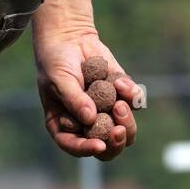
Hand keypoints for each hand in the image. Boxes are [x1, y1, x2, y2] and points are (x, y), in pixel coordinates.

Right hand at [34, 28, 139, 160]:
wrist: (70, 39)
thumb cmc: (56, 62)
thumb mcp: (59, 80)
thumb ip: (73, 99)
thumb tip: (90, 118)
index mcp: (65, 126)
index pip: (75, 145)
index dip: (86, 148)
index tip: (99, 145)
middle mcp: (87, 124)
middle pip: (107, 147)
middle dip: (115, 142)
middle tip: (118, 129)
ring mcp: (106, 112)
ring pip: (125, 130)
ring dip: (127, 120)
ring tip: (120, 104)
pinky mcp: (121, 95)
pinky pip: (133, 102)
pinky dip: (130, 94)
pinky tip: (119, 82)